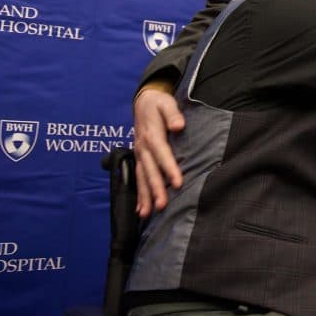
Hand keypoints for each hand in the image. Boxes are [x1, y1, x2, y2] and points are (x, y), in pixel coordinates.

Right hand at [133, 87, 185, 217]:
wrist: (143, 102)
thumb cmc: (158, 103)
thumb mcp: (166, 103)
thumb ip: (173, 114)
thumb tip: (178, 125)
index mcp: (151, 134)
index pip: (162, 154)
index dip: (169, 168)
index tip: (178, 182)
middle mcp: (142, 147)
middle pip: (150, 170)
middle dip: (156, 189)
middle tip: (162, 205)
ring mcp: (139, 154)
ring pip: (141, 178)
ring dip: (145, 196)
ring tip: (147, 213)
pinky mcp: (139, 158)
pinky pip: (137, 178)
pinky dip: (138, 194)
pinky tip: (141, 209)